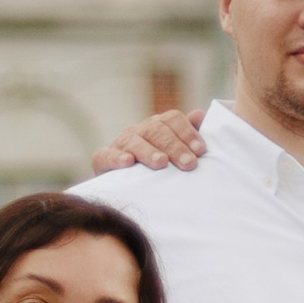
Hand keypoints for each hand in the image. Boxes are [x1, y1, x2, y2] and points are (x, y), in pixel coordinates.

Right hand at [90, 106, 205, 173]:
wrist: (125, 187)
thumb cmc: (158, 169)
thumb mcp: (175, 152)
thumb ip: (188, 134)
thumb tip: (199, 115)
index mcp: (158, 126)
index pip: (172, 119)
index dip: (187, 132)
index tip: (200, 151)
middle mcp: (139, 130)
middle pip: (157, 130)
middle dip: (174, 146)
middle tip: (188, 163)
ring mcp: (120, 143)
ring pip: (134, 141)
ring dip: (149, 151)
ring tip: (161, 163)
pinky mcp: (102, 159)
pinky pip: (106, 155)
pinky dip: (116, 158)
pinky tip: (128, 162)